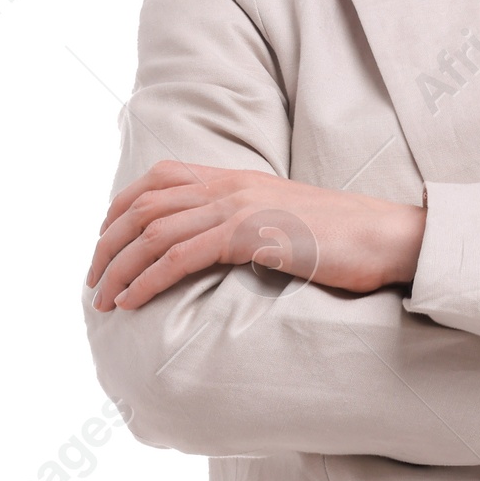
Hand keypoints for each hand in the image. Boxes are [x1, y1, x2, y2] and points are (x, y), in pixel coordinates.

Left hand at [86, 161, 425, 310]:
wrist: (386, 235)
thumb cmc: (345, 238)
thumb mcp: (287, 220)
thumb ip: (249, 222)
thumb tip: (220, 248)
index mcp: (238, 177)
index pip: (159, 178)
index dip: (120, 207)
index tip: (105, 242)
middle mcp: (231, 185)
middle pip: (144, 204)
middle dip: (107, 243)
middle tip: (93, 280)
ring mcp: (240, 206)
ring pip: (154, 231)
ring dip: (119, 268)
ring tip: (103, 301)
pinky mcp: (250, 234)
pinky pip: (178, 256)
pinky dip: (146, 281)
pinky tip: (132, 303)